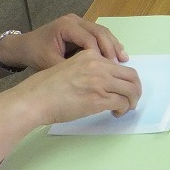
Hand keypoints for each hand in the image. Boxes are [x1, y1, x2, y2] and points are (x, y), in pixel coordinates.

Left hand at [0, 15, 127, 71]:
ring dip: (113, 45)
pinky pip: (98, 34)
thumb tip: (90, 78)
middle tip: (121, 63)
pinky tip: (116, 54)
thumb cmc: (35, 55)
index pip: (89, 39)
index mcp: (66, 26)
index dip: (100, 53)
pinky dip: (108, 44)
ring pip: (102, 31)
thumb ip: (70, 68)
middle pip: (99, 32)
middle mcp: (74, 20)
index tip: (109, 68)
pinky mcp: (81, 27)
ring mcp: (78, 22)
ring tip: (123, 59)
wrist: (24, 46)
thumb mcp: (50, 63)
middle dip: (111, 47)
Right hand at [8, 49, 141, 125]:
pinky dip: (124, 109)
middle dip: (135, 90)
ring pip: (131, 90)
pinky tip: (115, 113)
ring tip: (125, 108)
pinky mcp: (98, 99)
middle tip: (132, 100)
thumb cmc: (46, 88)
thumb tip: (104, 83)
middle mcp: (98, 65)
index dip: (126, 79)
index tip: (124, 88)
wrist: (33, 99)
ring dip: (132, 101)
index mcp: (90, 56)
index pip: (120, 65)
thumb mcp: (70, 68)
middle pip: (131, 76)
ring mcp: (99, 82)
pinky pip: (122, 103)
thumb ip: (88, 70)